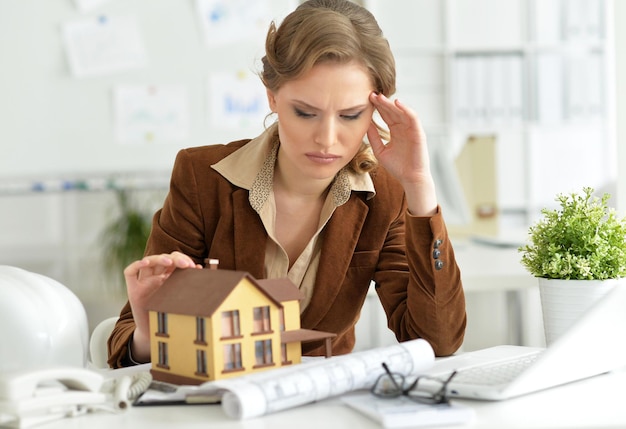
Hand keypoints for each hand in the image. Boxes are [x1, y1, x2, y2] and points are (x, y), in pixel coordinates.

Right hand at [124, 252, 201, 361]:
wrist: (154, 333)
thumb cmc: (168, 315)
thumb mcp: (180, 299)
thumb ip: (187, 285)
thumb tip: (199, 269)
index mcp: (167, 276)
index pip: (174, 260)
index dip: (183, 259)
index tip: (194, 266)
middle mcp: (155, 277)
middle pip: (163, 258)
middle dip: (176, 258)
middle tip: (187, 265)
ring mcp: (143, 282)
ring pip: (148, 261)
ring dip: (160, 259)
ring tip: (170, 262)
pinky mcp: (133, 290)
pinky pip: (129, 272)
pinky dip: (136, 264)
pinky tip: (146, 263)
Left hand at [367, 93, 436, 215]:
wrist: (410, 178)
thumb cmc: (397, 167)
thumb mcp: (380, 150)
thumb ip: (373, 137)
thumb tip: (364, 124)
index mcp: (395, 131)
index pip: (386, 115)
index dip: (377, 107)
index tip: (367, 100)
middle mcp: (403, 128)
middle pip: (392, 111)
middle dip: (382, 103)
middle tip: (371, 94)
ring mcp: (411, 129)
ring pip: (401, 112)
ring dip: (391, 104)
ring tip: (380, 97)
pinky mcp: (418, 132)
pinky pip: (413, 118)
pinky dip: (406, 109)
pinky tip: (397, 103)